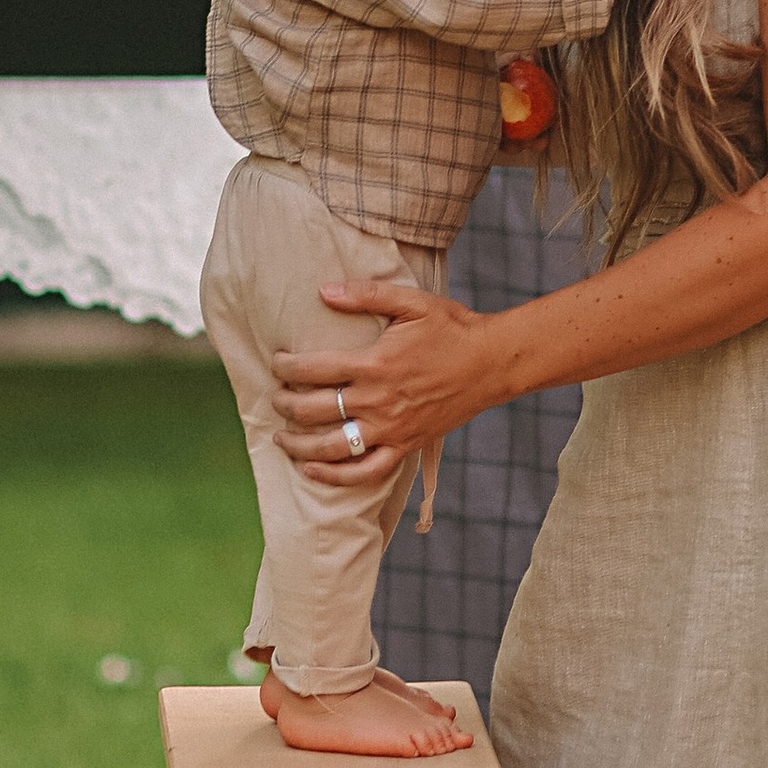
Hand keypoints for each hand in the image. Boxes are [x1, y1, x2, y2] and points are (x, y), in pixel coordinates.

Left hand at [270, 281, 497, 490]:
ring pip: (332, 447)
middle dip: (285, 404)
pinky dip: (335, 476)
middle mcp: (378, 401)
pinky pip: (365, 471)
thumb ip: (365, 295)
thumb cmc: (452, 328)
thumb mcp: (411, 301)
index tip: (277, 363)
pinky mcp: (406, 446)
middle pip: (314, 410)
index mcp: (374, 363)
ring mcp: (391, 429)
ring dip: (299, 444)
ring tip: (282, 437)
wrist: (492, 362)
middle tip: (276, 397)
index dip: (285, 367)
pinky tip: (312, 471)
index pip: (312, 370)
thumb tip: (323, 291)